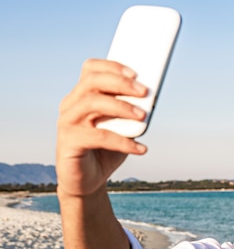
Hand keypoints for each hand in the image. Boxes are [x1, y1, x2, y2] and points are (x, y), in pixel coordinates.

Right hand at [56, 59, 148, 196]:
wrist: (89, 181)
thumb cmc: (106, 150)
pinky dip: (123, 142)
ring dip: (121, 107)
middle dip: (120, 83)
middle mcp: (71, 105)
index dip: (112, 66)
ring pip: (92, 104)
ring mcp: (67, 123)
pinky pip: (98, 137)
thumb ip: (131, 112)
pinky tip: (140, 148)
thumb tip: (152, 98)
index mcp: (82, 96)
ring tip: (143, 116)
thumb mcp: (122, 127)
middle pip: (92, 82)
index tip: (136, 73)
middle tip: (144, 91)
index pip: (91, 69)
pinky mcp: (68, 143)